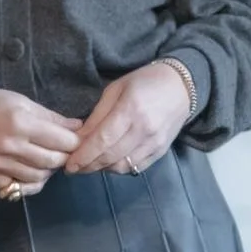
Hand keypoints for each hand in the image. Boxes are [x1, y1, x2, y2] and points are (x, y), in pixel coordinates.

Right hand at [0, 85, 81, 195]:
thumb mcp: (19, 101)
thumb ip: (50, 117)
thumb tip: (77, 127)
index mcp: (21, 123)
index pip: (62, 141)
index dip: (75, 142)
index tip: (76, 140)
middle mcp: (12, 146)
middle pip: (53, 161)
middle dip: (64, 157)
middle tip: (64, 151)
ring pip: (38, 177)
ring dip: (48, 171)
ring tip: (47, 160)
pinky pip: (17, 187)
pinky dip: (29, 182)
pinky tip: (29, 170)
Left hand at [65, 62, 193, 176]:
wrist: (181, 86)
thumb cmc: (144, 82)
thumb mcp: (115, 89)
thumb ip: (97, 115)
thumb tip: (79, 139)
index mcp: (130, 109)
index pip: (102, 140)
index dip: (84, 155)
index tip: (69, 164)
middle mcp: (144, 129)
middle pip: (110, 156)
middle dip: (88, 165)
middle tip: (73, 168)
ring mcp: (154, 143)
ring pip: (122, 166)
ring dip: (102, 169)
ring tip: (89, 165)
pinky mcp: (161, 151)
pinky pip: (135, 168)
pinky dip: (118, 168)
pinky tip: (108, 163)